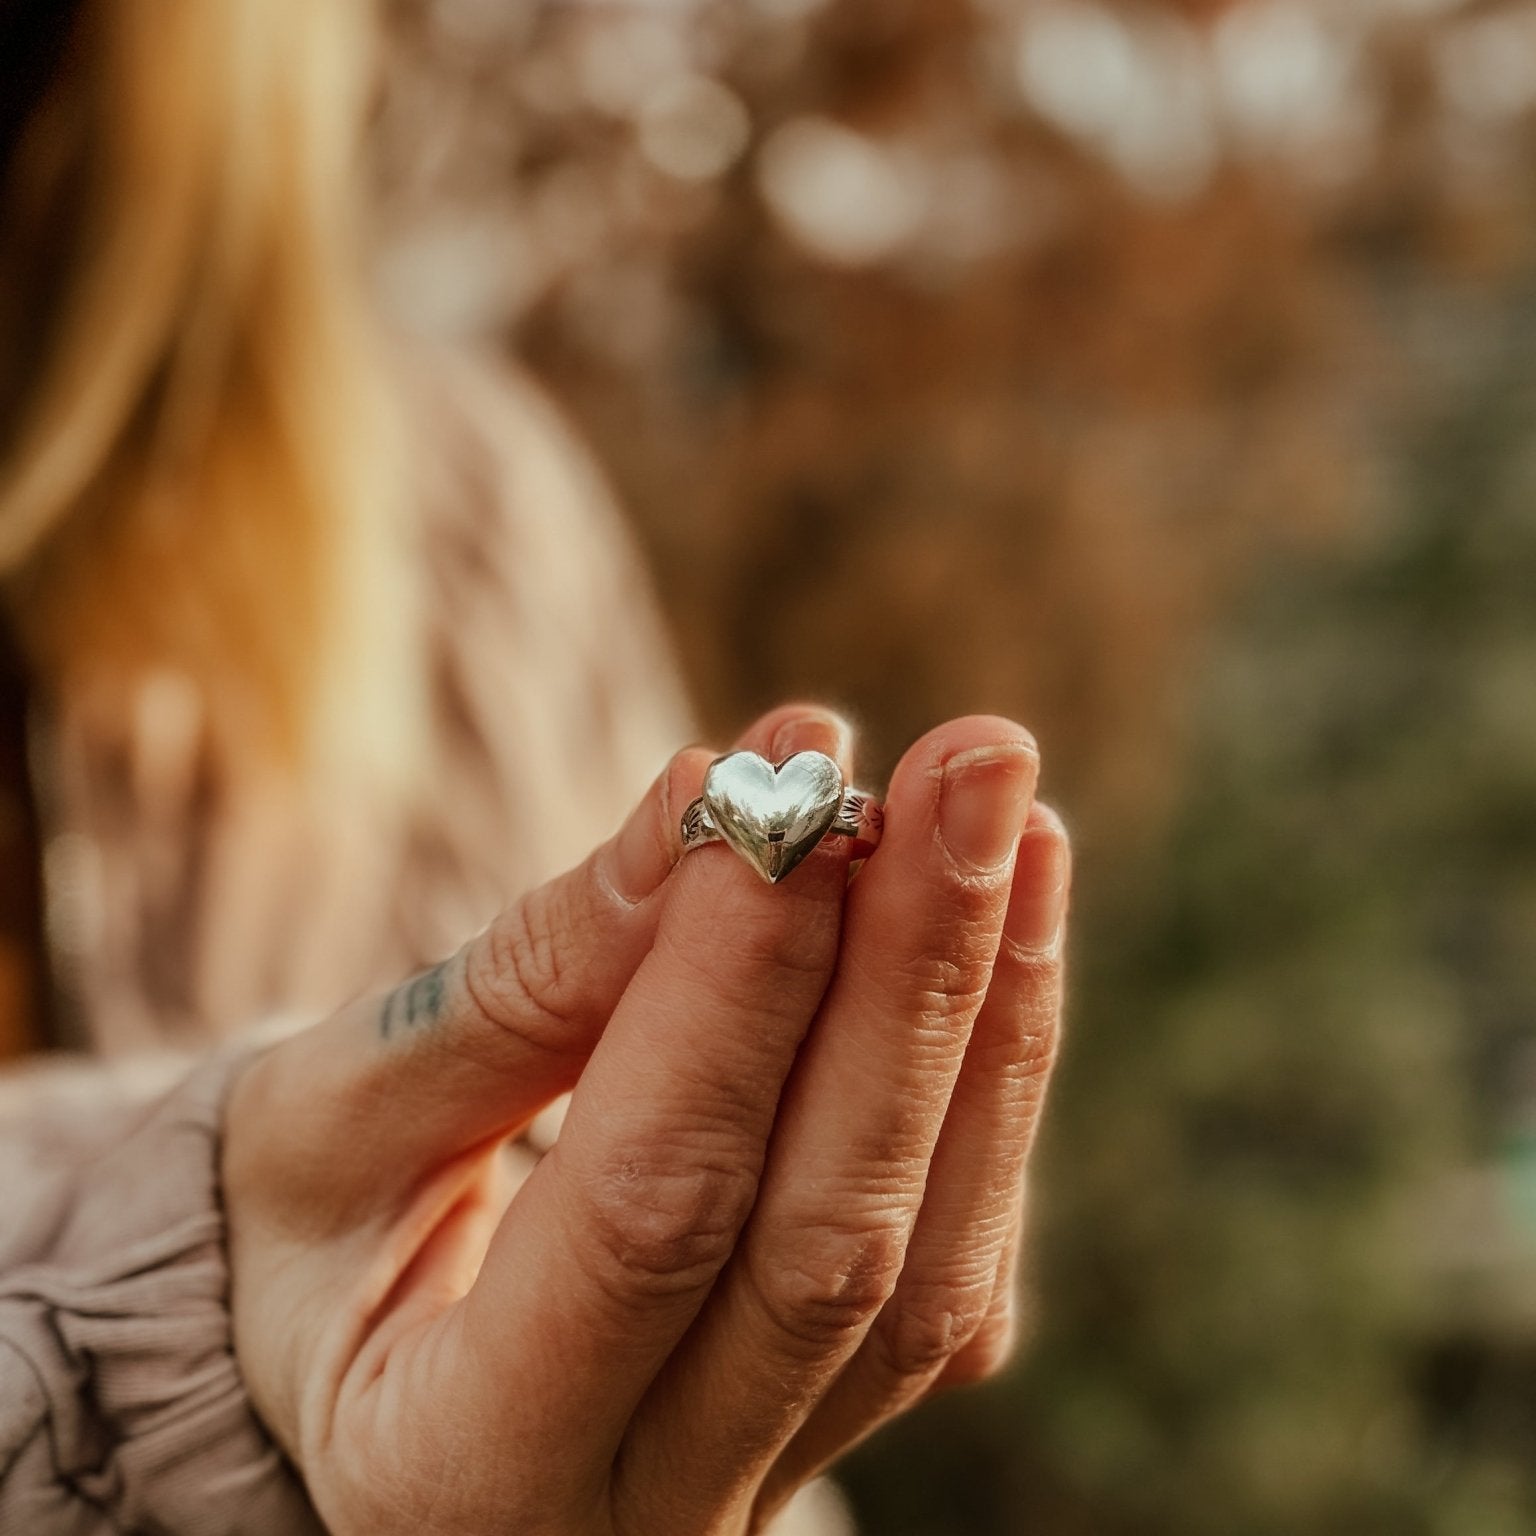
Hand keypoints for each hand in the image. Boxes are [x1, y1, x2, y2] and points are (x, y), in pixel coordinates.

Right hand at [222, 704, 1069, 1534]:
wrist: (367, 1359)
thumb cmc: (317, 1234)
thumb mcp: (329, 1120)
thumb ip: (513, 991)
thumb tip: (699, 808)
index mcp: (475, 1461)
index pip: (650, 1204)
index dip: (735, 981)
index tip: (789, 783)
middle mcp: (654, 1505)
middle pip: (831, 1233)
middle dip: (911, 973)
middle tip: (969, 762)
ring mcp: (778, 1466)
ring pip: (933, 1248)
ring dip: (984, 1000)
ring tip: (1001, 801)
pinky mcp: (853, 1403)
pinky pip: (964, 1243)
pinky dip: (997, 1063)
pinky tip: (1011, 908)